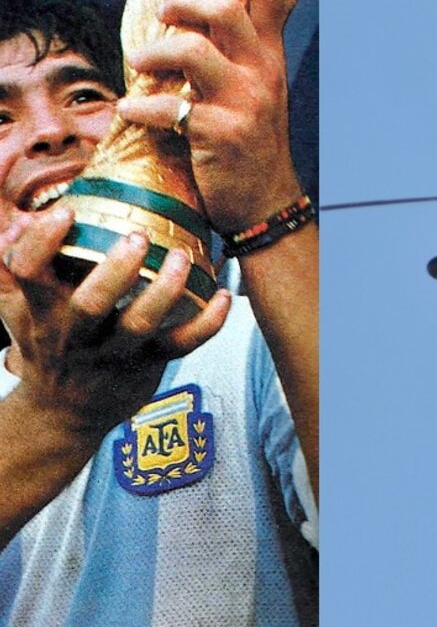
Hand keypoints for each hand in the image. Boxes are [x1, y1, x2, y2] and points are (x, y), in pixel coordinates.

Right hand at [0, 206, 229, 439]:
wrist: (62, 413)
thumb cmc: (47, 343)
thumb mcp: (20, 308)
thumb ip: (16, 265)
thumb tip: (26, 220)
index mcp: (41, 310)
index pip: (29, 273)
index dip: (43, 243)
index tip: (65, 212)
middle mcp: (76, 334)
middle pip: (91, 304)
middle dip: (115, 270)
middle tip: (138, 237)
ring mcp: (114, 352)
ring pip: (140, 325)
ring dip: (165, 290)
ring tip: (181, 257)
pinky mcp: (148, 365)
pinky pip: (182, 345)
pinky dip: (208, 322)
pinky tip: (225, 295)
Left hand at [117, 0, 300, 231]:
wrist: (267, 200)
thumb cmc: (251, 141)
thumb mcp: (255, 90)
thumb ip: (234, 52)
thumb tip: (188, 17)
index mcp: (269, 57)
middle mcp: (262, 72)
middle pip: (222, 9)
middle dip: (179, 4)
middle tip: (162, 19)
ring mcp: (244, 102)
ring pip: (190, 50)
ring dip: (152, 54)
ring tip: (142, 67)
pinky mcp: (221, 132)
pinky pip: (168, 107)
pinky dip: (141, 106)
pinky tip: (134, 110)